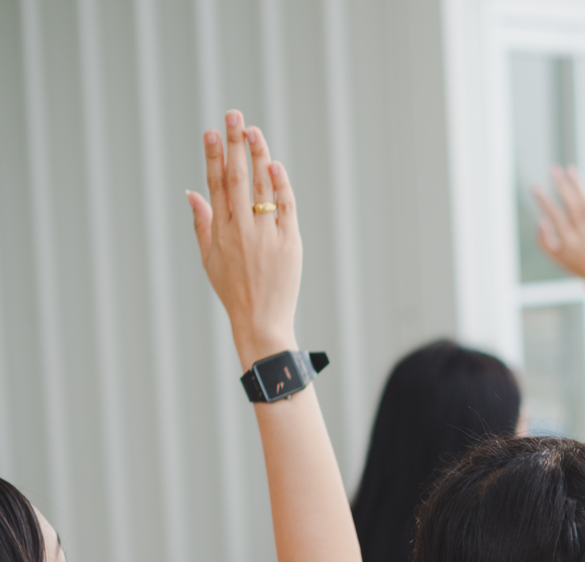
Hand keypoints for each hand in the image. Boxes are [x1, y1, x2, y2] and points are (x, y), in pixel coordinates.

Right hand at [188, 110, 300, 366]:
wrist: (261, 320)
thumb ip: (202, 223)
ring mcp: (266, 235)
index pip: (214, 185)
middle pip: (236, 178)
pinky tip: (274, 165)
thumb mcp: (208, 258)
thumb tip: (192, 192)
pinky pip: (286, 209)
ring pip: (262, 188)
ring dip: (258, 157)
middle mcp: (242, 229)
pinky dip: (281, 186)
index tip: (210, 131)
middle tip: (234, 116)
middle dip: (234, 144)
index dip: (212, 156)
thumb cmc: (232, 290)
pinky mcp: (290, 244)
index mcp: (220, 231)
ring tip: (254, 131)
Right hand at [533, 166, 584, 289]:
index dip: (543, 200)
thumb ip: (544, 241)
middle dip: (561, 185)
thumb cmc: (578, 266)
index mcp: (568, 239)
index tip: (534, 187)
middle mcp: (583, 232)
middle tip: (553, 169)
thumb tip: (541, 219)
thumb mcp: (556, 258)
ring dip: (578, 184)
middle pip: (571, 204)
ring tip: (570, 168)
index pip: (554, 215)